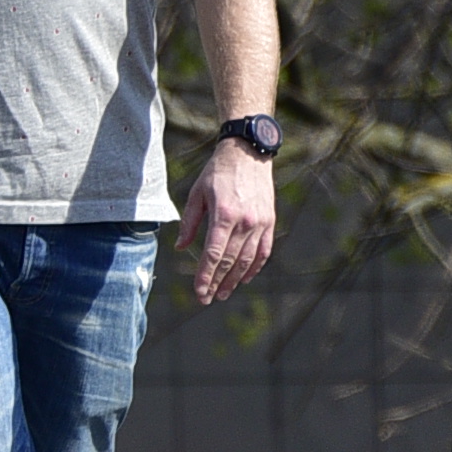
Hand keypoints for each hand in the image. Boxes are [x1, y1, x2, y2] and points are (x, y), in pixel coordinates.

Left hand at [180, 135, 277, 306]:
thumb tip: (181, 247)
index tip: (199, 292)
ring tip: (224, 293)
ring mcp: (260, 223)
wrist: (248, 152)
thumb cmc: (217, 172)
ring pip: (247, 260)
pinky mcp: (269, 221)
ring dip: (235, 280)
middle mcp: (245, 222)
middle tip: (208, 298)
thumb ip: (190, 223)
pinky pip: (263, 251)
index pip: (214, 254)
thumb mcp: (197, 193)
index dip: (205, 276)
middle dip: (217, 283)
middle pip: (230, 262)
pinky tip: (244, 278)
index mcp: (224, 215)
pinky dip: (254, 267)